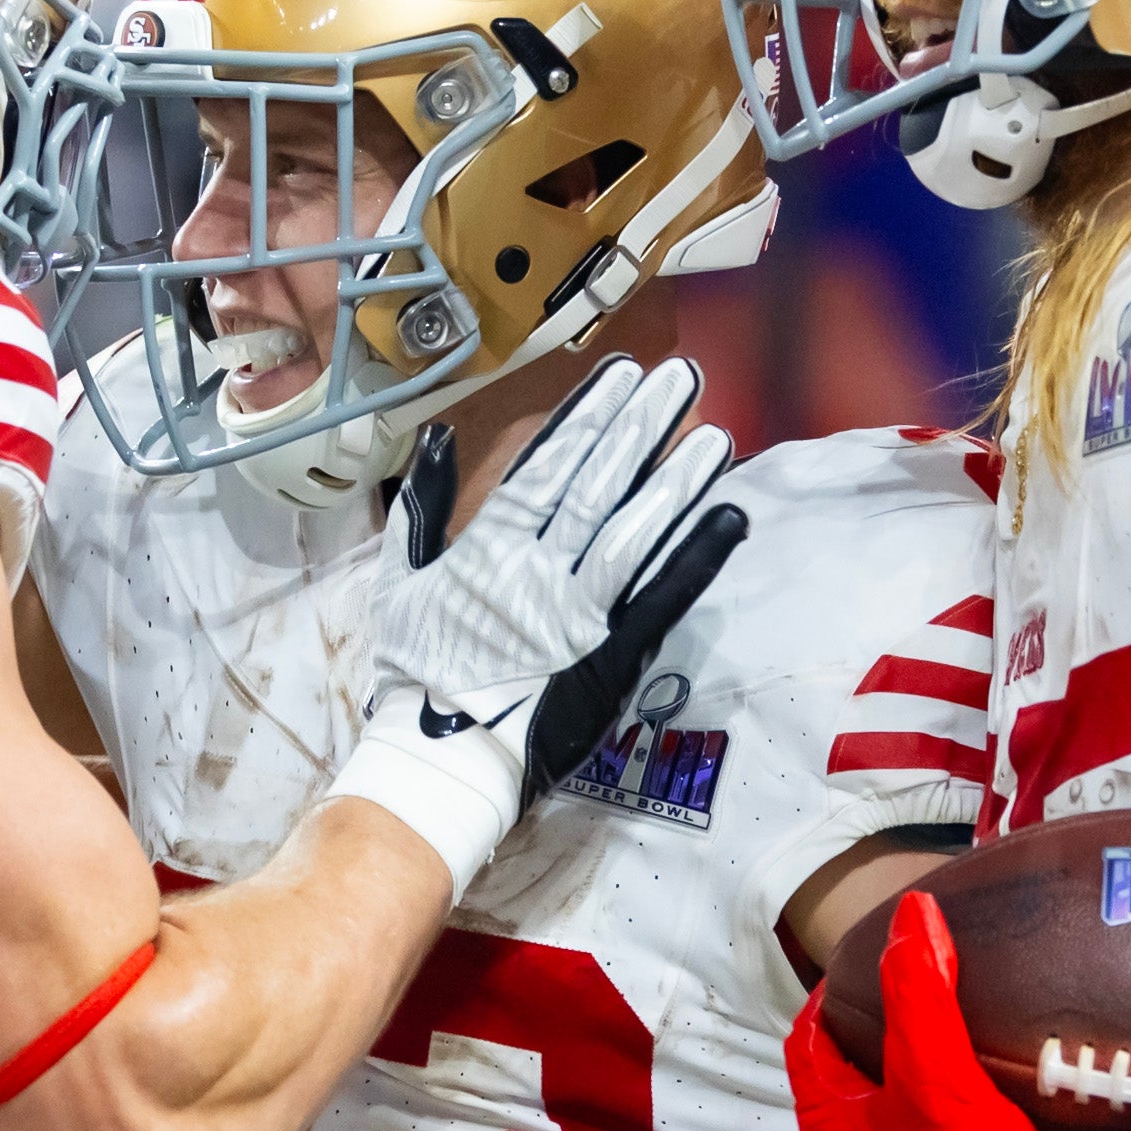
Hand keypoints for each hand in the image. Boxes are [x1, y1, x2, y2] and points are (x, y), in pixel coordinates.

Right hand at [325, 354, 730, 879]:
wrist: (439, 757)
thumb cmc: (417, 671)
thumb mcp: (399, 580)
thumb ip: (420, 507)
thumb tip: (433, 438)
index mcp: (489, 547)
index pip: (546, 466)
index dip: (586, 416)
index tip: (620, 373)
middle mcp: (539, 569)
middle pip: (598, 484)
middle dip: (641, 426)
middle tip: (681, 377)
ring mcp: (580, 612)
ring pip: (636, 531)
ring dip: (677, 481)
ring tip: (715, 434)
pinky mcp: (613, 655)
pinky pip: (663, 597)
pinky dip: (698, 555)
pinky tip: (730, 514)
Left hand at [784, 890, 1114, 1130]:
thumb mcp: (938, 1071)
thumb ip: (919, 990)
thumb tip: (910, 912)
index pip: (806, 1052)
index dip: (824, 1005)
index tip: (856, 970)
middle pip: (843, 1093)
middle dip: (865, 1049)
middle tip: (903, 1005)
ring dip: (902, 1093)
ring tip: (941, 1052)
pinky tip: (976, 1115)